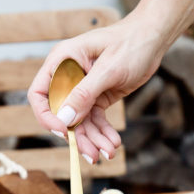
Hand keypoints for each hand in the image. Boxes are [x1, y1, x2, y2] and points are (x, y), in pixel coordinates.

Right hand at [27, 16, 166, 162]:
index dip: (47, 116)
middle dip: (77, 136)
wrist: (153, 39)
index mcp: (62, 61)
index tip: (64, 132)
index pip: (40, 94)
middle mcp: (67, 77)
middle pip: (62, 114)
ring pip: (80, 122)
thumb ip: (85, 93)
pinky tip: (113, 143)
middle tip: (91, 154)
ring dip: (93, 139)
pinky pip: (95, 120)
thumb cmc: (131, 43)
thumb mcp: (108, 69)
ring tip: (108, 152)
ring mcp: (82, 89)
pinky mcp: (97, 97)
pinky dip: (103, 133)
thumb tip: (65, 119)